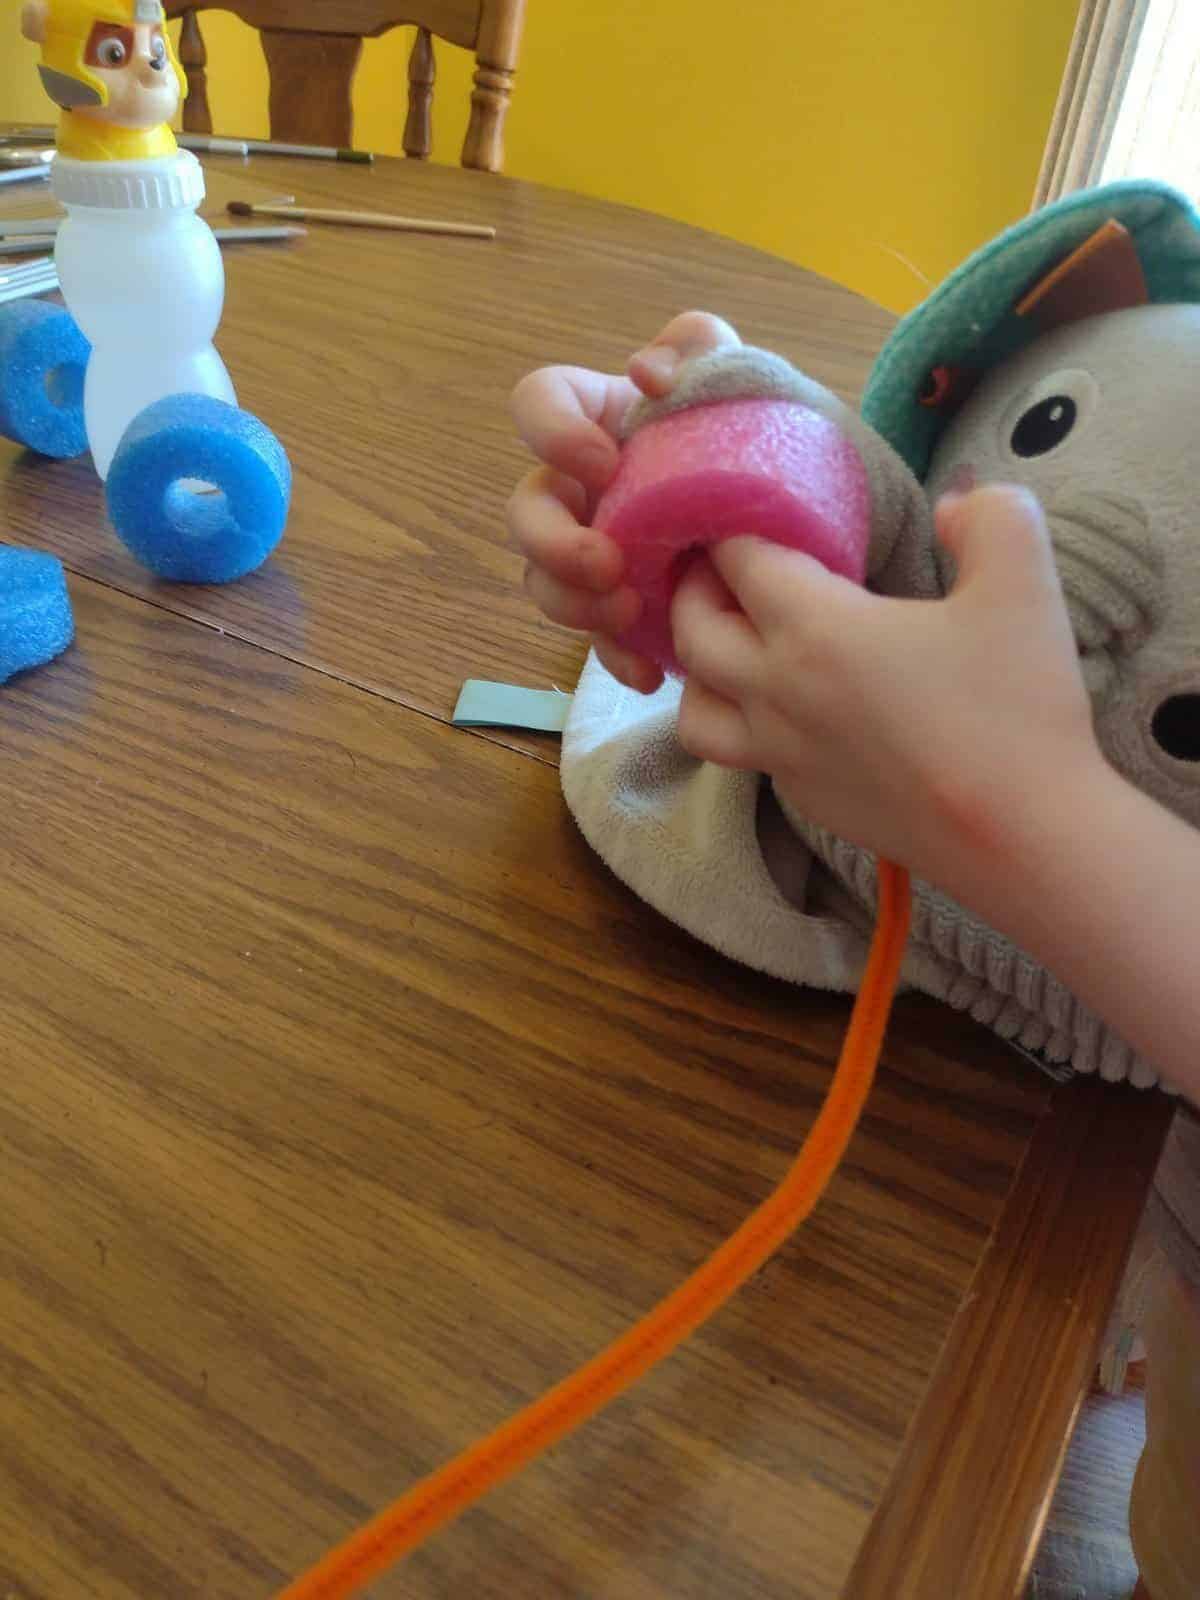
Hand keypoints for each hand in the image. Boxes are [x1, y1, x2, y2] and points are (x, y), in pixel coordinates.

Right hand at [508, 311, 741, 693]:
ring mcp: (595, 554)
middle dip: (551, 543)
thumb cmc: (762, 434)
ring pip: (545, 584)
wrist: (808, 516)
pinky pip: (598, 643)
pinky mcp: (621, 610)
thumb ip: (699, 348)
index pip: (537, 402)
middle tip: (607, 564)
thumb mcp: (742, 379)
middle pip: (525, 511)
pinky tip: (651, 674)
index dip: (552, 432)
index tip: (602, 462)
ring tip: (629, 616)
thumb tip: (651, 372)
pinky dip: (617, 659)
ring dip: (574, 606)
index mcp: (600, 420)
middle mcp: (582, 490)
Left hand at [669, 484, 1101, 893]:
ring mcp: (780, 754)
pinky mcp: (801, 798)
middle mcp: (775, 691)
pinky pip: (742, 754)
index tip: (745, 508)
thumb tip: (950, 506)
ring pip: (693, 708)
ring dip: (698, 669)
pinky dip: (743, 722)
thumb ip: (989, 517)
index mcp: (813, 627)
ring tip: (734, 645)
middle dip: (693, 588)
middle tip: (723, 566)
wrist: (1021, 836)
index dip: (732, 523)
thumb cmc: (1017, 707)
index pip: (736, 559)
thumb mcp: (1024, 582)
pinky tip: (787, 708)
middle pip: (690, 630)